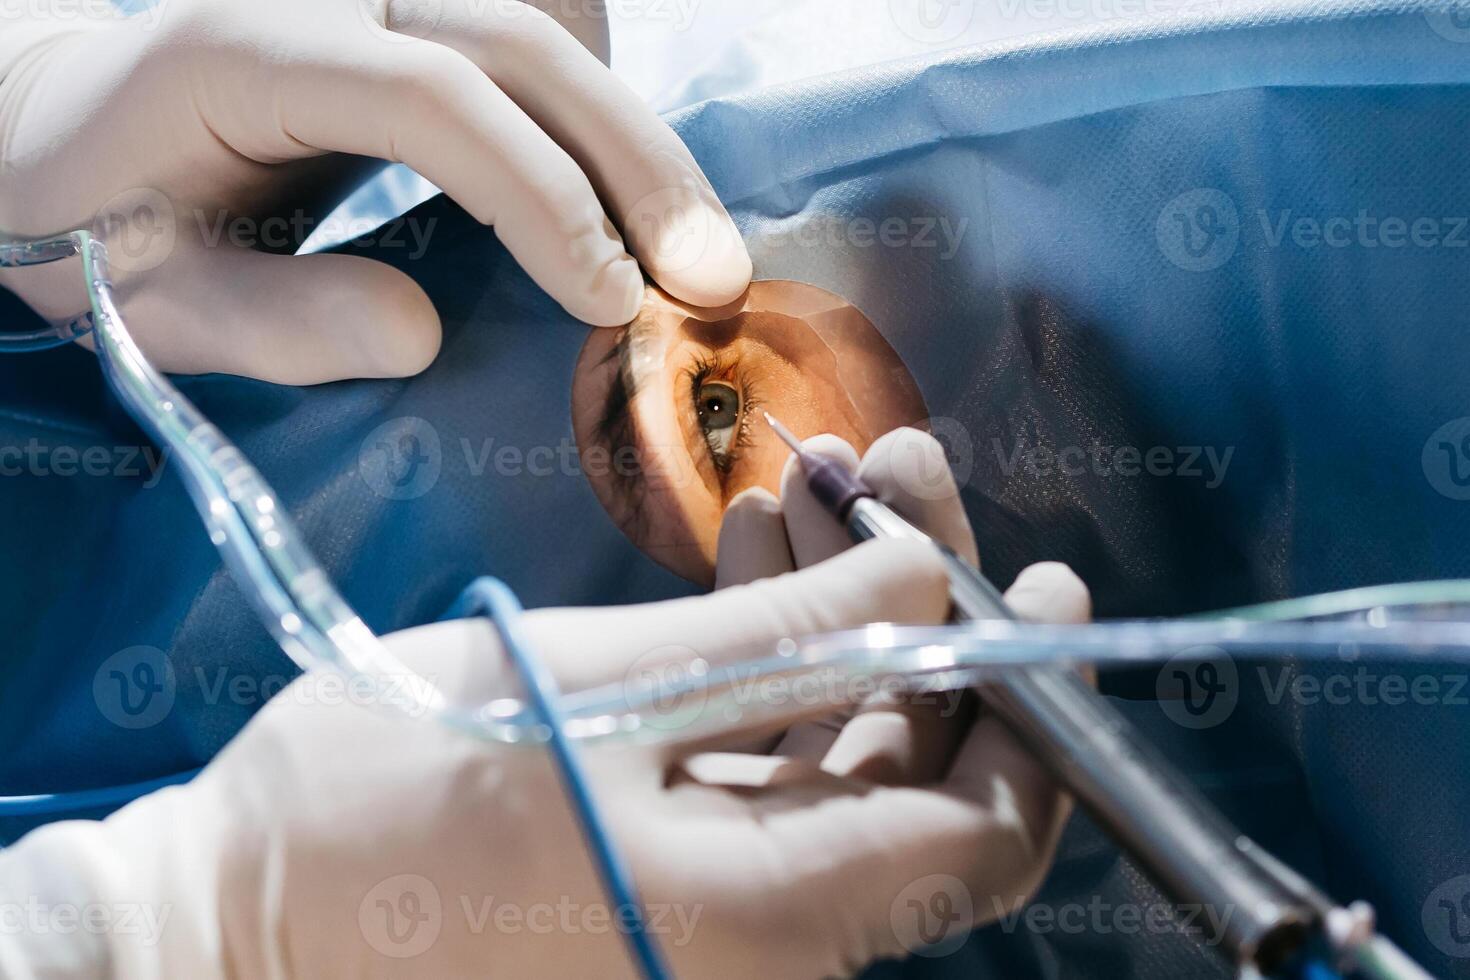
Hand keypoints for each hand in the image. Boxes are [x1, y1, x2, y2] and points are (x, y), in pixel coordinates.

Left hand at [0, 0, 750, 382]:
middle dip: (635, 164)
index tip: (610, 302)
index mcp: (249, 50)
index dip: (541, 194)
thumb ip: (270, 321)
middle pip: (523, 45)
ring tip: (698, 248)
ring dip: (637, 135)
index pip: (435, 97)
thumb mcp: (151, 298)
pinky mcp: (410, 16)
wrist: (63, 127)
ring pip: (549, 29)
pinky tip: (634, 186)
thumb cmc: (95, 224)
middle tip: (713, 280)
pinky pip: (535, 30)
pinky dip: (601, 100)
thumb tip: (422, 335)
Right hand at [0, 535, 1087, 978]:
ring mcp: (715, 914)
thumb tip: (933, 585)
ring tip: (819, 486)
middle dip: (919, 612)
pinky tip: (755, 556)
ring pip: (835, 761)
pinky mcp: (661, 877)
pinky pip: (758, 774)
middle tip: (901, 471)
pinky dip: (769, 669)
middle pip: (911, 774)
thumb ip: (785, 639)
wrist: (221, 919)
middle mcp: (770, 941)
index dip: (1034, 707)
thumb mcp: (595, 686)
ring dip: (839, 620)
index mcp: (771, 917)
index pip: (982, 834)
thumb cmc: (383, 800)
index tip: (1040, 583)